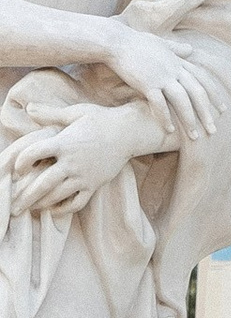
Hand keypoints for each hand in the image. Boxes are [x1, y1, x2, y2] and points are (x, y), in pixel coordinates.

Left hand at [8, 102, 145, 214]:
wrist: (130, 132)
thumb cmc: (101, 119)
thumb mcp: (75, 113)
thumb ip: (50, 113)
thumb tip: (28, 107)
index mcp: (64, 143)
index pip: (33, 154)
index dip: (21, 162)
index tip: (18, 168)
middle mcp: (72, 162)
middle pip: (43, 184)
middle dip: (25, 197)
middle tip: (14, 207)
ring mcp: (84, 176)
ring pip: (58, 196)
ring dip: (41, 204)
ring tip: (30, 208)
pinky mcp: (94, 185)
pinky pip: (77, 203)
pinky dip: (63, 209)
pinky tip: (53, 210)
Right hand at [100, 24, 222, 142]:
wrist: (116, 42)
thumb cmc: (136, 43)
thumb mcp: (161, 43)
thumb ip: (177, 49)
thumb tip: (191, 49)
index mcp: (179, 62)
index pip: (203, 80)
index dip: (214, 95)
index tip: (222, 109)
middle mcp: (175, 70)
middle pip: (197, 94)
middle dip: (207, 113)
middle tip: (214, 130)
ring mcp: (162, 77)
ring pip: (182, 101)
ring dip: (190, 120)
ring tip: (195, 136)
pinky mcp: (147, 84)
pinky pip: (160, 104)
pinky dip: (166, 118)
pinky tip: (170, 130)